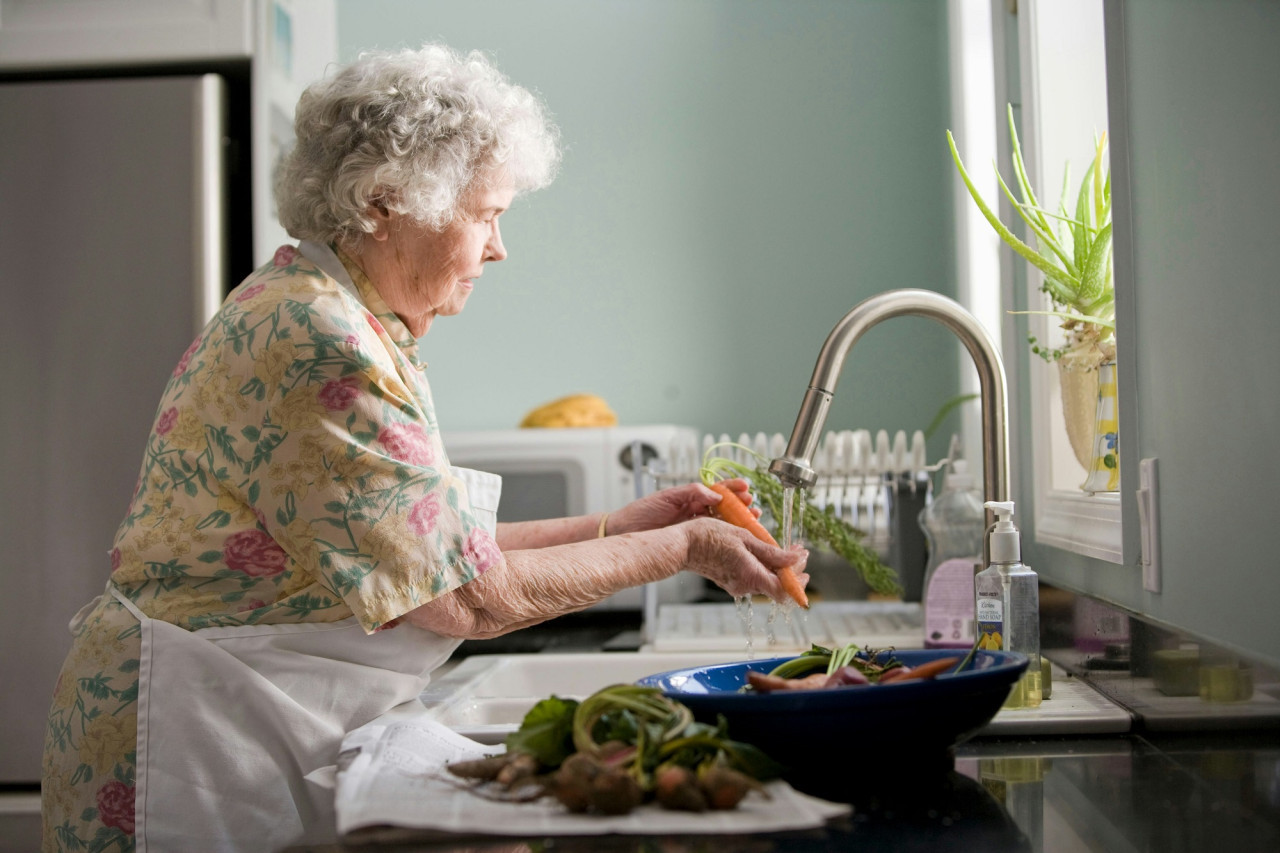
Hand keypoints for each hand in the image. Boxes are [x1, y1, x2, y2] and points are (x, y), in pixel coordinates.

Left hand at [607, 478, 760, 534]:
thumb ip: (691, 493)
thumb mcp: (666, 497)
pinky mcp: (691, 542)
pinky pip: (712, 538)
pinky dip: (726, 537)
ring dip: (738, 521)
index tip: (745, 488)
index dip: (732, 489)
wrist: (624, 533)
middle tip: (753, 506)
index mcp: (689, 497)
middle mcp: (694, 511)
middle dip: (741, 505)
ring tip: (752, 519)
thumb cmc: (640, 513)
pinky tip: (737, 537)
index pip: (716, 490)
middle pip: (724, 507)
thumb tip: (715, 494)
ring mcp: (694, 527)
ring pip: (722, 523)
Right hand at [680, 517, 809, 602]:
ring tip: (782, 548)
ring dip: (777, 566)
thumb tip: (795, 559)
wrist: (682, 545)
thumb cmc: (708, 537)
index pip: (784, 591)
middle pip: (777, 585)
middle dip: (791, 569)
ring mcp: (736, 585)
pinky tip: (763, 551)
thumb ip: (771, 552)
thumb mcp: (744, 538)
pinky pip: (753, 576)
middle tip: (797, 551)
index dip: (798, 580)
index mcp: (751, 576)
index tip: (804, 560)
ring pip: (766, 580)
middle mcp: (745, 586)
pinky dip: (763, 566)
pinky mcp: (730, 580)